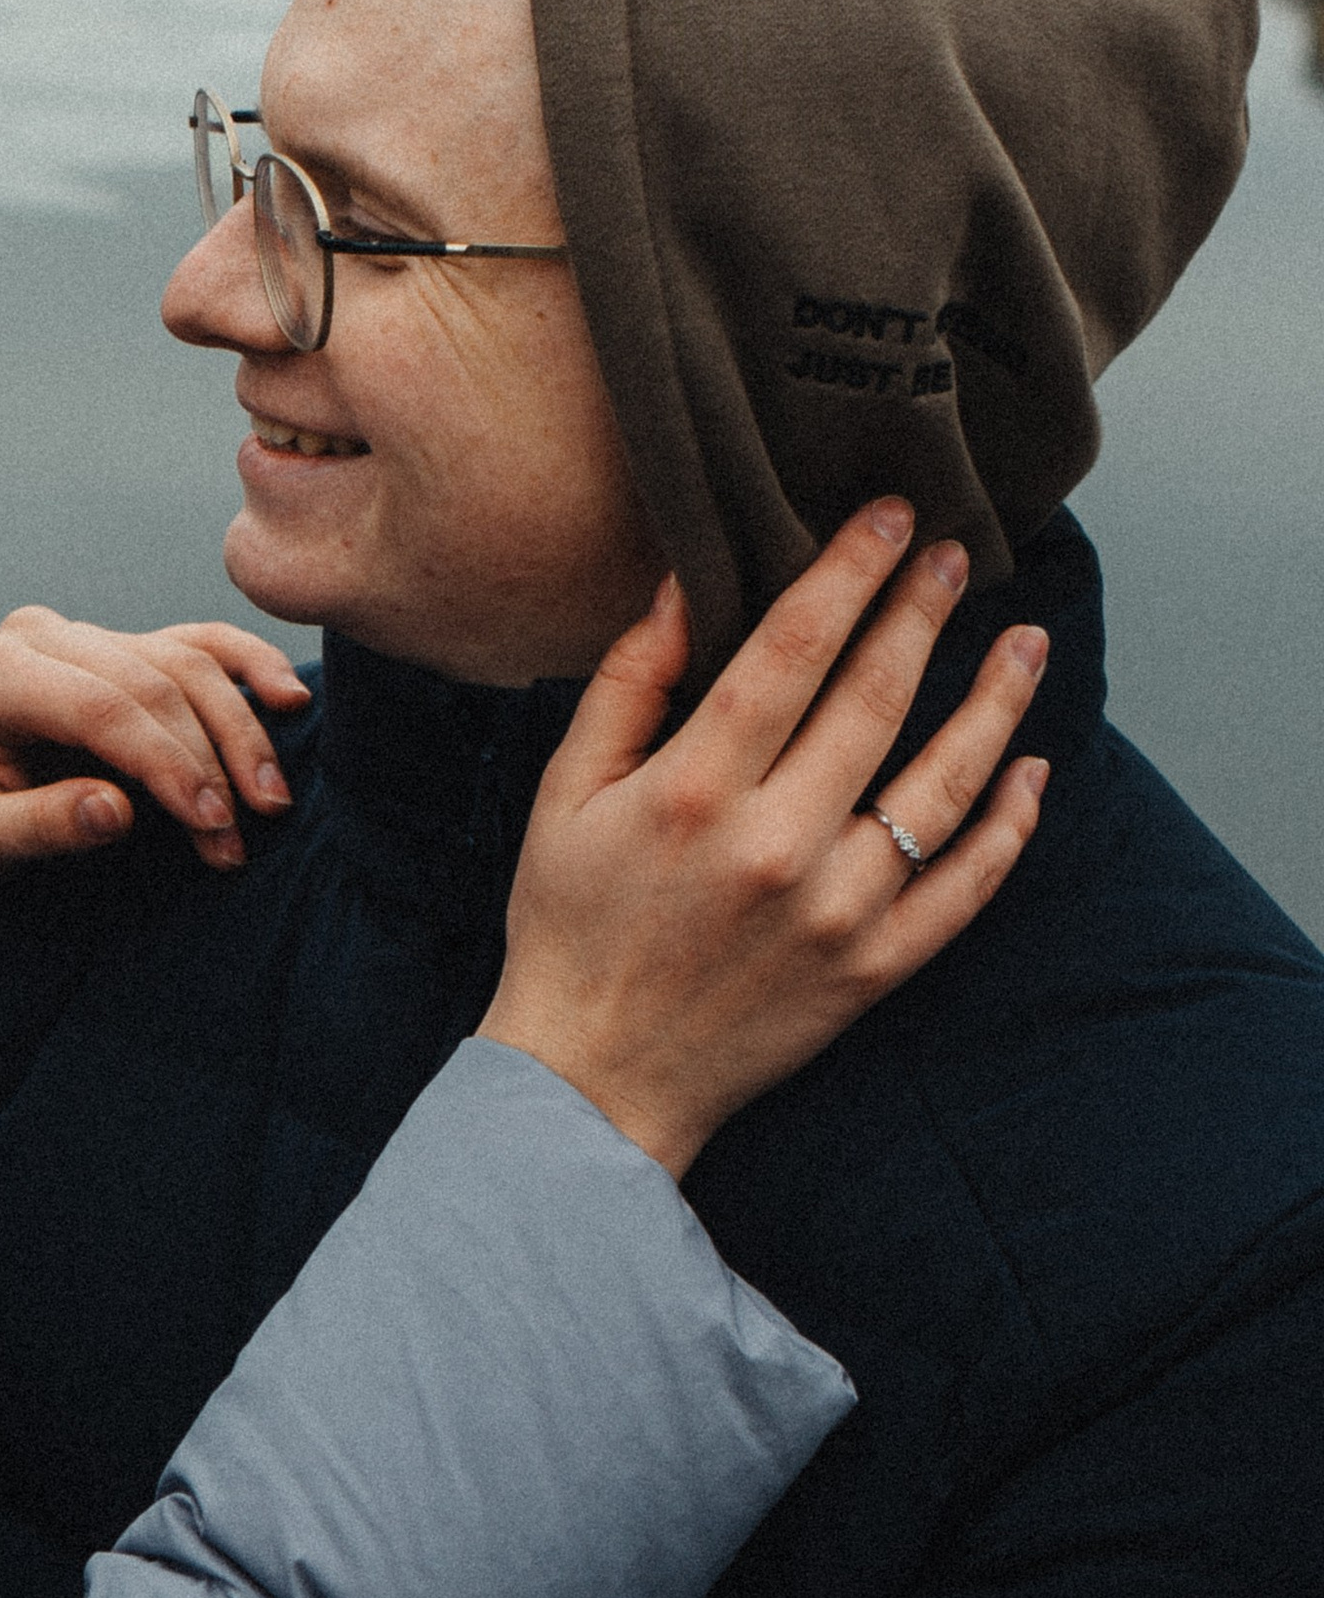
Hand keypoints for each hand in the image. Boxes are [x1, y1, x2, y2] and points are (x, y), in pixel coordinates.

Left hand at [0, 608, 311, 954]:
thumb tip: (116, 810)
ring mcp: (80, 638)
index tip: (212, 825)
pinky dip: (244, 668)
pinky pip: (192, 646)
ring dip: (237, 732)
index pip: (103, 705)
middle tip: (244, 834)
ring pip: (184, 662)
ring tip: (268, 804)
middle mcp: (40, 637)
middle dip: (210, 759)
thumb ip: (36, 827)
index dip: (167, 763)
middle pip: (154, 680)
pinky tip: (288, 698)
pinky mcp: (114, 653)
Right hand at [479, 500, 1049, 1177]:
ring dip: (992, 706)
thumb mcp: (566, 792)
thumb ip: (628, 683)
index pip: (791, 652)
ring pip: (940, 788)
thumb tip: (684, 584)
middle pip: (874, 702)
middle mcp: (776, 845)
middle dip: (920, 614)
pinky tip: (1031, 772)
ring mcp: (836, 912)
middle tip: (955, 554)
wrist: (594, 1079)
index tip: (886, 518)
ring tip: (1025, 645)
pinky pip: (963, 890)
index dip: (846, 575)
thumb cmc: (568, 922)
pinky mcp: (872, 970)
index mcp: (694, 790)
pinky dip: (1007, 829)